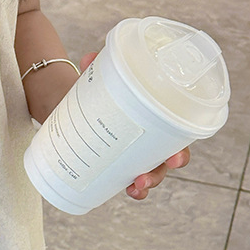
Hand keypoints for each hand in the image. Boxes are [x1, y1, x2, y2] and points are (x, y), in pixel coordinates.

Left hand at [80, 52, 191, 200]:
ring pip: (147, 173)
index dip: (179, 151)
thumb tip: (90, 58)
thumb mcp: (100, 76)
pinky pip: (124, 179)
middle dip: (159, 172)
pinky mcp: (112, 160)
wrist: (70, 101)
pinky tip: (127, 191)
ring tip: (135, 186)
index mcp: (154, 117)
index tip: (175, 158)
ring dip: (145, 185)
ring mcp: (131, 152)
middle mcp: (148, 138)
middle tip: (146, 177)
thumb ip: (98, 67)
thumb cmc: (98, 87)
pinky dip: (130, 187)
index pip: (175, 137)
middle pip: (162, 161)